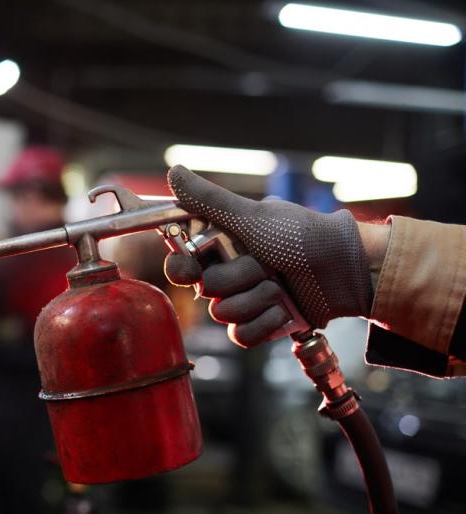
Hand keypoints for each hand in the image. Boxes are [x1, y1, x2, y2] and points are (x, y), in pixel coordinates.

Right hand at [164, 165, 375, 346]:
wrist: (346, 270)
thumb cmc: (302, 235)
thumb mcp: (253, 216)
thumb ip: (209, 200)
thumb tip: (174, 172)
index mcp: (220, 246)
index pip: (181, 262)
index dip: (182, 268)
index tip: (192, 270)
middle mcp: (228, 273)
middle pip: (205, 290)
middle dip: (238, 279)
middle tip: (263, 265)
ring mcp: (244, 300)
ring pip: (224, 313)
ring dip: (258, 299)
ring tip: (282, 285)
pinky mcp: (260, 325)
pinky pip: (242, 335)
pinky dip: (266, 322)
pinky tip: (284, 309)